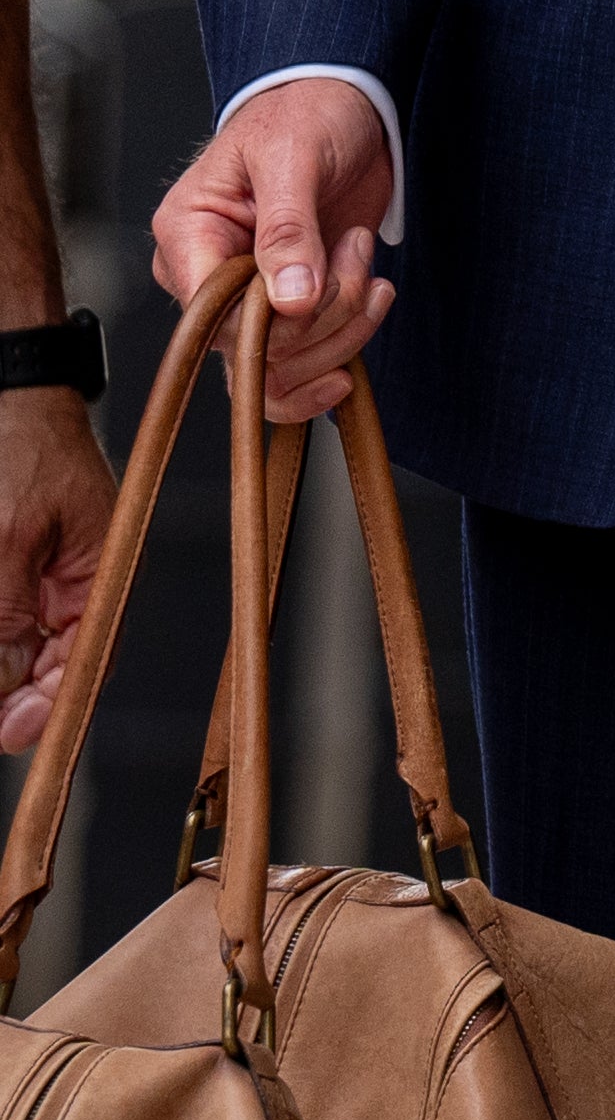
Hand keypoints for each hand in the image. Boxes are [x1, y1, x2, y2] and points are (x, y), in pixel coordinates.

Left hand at [0, 390, 103, 753]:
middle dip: (13, 688)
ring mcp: (34, 574)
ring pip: (17, 643)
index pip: (86, 660)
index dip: (50, 705)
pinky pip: (8, 617)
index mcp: (100, 574)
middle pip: (45, 662)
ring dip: (4, 663)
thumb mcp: (7, 540)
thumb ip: (5, 620)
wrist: (1, 386)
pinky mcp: (9, 564)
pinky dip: (0, 634)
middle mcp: (70, 581)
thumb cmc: (15, 442)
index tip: (14, 733)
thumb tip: (3, 691)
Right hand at [150, 76, 400, 426]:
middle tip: (352, 251)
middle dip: (323, 314)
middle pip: (254, 349)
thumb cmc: (304, 116)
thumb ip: (288, 229)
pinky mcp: (293, 305)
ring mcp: (251, 297)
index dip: (269, 321)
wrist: (345, 107)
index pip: (211, 317)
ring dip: (345, 323)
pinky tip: (376, 298)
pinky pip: (310, 357)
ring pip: (285, 365)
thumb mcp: (292, 158)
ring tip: (363, 258)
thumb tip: (288, 301)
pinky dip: (350, 339)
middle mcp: (210, 277)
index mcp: (188, 237)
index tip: (316, 287)